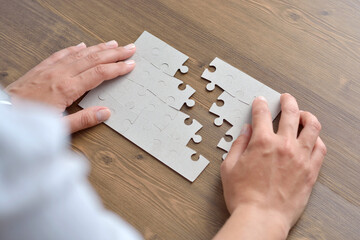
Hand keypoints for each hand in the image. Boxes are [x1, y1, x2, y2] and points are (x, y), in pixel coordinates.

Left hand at [6, 40, 135, 132]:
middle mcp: (60, 74)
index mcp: (67, 88)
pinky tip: (81, 46)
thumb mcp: (59, 127)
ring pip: (80, 53)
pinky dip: (74, 49)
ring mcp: (50, 69)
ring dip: (98, 48)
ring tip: (112, 44)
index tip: (129, 65)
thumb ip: (84, 120)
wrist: (4, 112)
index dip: (117, 68)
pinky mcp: (41, 68)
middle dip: (114, 53)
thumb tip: (105, 113)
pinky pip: (61, 54)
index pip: (99, 73)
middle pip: (93, 59)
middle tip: (129, 49)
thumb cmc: (28, 121)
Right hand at [215, 93, 325, 238]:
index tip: (260, 102)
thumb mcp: (229, 167)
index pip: (262, 114)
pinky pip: (320, 148)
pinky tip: (312, 139)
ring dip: (306, 116)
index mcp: (262, 143)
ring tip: (302, 114)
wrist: (261, 218)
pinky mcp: (310, 171)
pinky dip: (316, 139)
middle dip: (287, 101)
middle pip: (290, 113)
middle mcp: (284, 146)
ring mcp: (300, 157)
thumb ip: (238, 145)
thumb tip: (245, 131)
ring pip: (312, 126)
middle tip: (285, 98)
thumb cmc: (244, 196)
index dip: (260, 105)